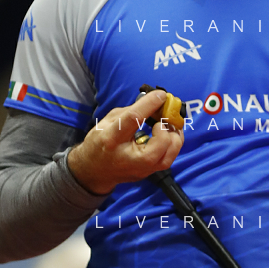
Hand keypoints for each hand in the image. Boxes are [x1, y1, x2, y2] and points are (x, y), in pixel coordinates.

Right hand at [67, 89, 183, 195]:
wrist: (95, 171)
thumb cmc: (99, 142)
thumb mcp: (107, 122)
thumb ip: (129, 111)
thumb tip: (152, 102)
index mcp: (112, 139)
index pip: (134, 119)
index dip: (149, 104)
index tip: (160, 95)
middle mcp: (129, 157)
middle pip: (160, 143)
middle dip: (166, 127)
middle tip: (163, 117)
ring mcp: (142, 169)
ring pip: (169, 155)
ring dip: (173, 136)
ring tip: (167, 125)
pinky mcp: (149, 173)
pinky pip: (168, 158)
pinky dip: (172, 144)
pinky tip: (168, 135)